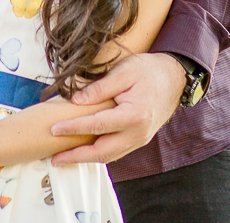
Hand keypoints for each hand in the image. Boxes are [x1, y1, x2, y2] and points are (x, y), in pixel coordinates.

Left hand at [49, 52, 185, 164]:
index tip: (54, 129)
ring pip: (110, 156)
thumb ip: (100, 88)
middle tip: (54, 157)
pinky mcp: (139, 139)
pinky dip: (99, 153)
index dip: (73, 128)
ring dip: (86, 158)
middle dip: (76, 157)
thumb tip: (75, 101)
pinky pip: (116, 151)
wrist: (175, 78)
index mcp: (134, 115)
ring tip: (64, 157)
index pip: (97, 126)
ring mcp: (140, 139)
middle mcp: (138, 133)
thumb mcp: (124, 71)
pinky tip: (84, 150)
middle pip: (103, 152)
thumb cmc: (149, 71)